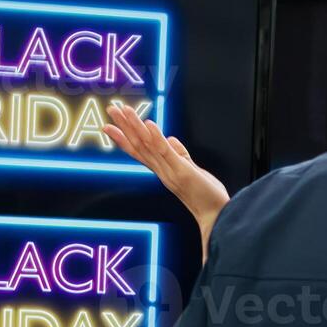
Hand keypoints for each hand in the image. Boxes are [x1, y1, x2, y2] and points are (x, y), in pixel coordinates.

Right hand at [104, 104, 230, 256]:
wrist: (217, 216)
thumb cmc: (205, 195)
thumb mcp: (191, 170)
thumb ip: (180, 155)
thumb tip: (171, 140)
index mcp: (163, 170)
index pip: (140, 151)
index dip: (125, 138)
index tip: (110, 126)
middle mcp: (162, 171)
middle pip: (139, 146)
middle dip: (124, 127)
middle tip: (111, 109)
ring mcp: (170, 171)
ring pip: (148, 145)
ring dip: (135, 126)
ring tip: (124, 110)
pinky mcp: (182, 172)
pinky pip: (167, 152)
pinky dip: (157, 138)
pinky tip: (148, 124)